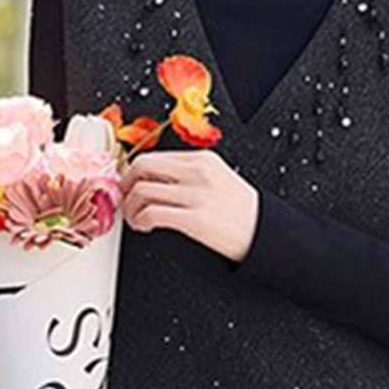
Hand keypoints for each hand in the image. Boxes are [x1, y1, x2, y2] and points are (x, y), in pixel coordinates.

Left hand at [123, 147, 258, 263]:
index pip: (153, 155)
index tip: (128, 183)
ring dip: (131, 207)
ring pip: (142, 191)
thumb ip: (188, 173)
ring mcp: (196, 195)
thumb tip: (154, 177)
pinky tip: (144, 227)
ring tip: (135, 217)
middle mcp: (197, 172)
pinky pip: (152, 214)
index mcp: (201, 159)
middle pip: (142, 166)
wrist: (264, 232)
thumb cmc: (240, 209)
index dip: (134, 171)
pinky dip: (140, 221)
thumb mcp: (217, 177)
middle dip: (126, 183)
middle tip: (124, 197)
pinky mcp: (194, 219)